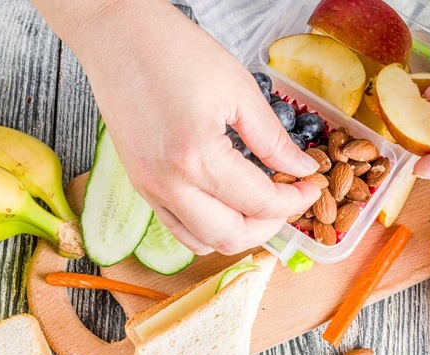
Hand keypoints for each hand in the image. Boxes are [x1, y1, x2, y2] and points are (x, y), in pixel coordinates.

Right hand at [32, 0, 319, 254]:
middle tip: (290, 198)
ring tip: (260, 202)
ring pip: (202, 242)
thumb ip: (273, 138)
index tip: (310, 186)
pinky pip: (178, 227)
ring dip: (238, 231)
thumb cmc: (174, 51)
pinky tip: (227, 200)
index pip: (259, 203)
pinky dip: (208, 226)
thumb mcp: (239, 89)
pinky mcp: (140, 184)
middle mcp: (168, 184)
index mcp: (197, 158)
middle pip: (231, 236)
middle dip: (270, 225)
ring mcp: (149, 188)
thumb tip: (302, 168)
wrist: (118, 36)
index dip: (294, 200)